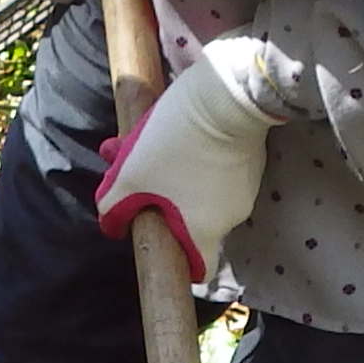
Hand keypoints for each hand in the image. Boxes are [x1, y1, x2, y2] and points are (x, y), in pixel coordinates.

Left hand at [95, 64, 274, 277]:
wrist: (228, 94)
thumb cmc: (176, 143)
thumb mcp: (131, 175)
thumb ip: (115, 206)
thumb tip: (111, 222)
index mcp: (204, 231)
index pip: (199, 269)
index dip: (178, 258)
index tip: (159, 235)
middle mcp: (231, 218)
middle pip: (193, 221)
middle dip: (162, 199)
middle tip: (136, 168)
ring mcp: (246, 187)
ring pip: (203, 190)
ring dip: (175, 172)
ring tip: (151, 139)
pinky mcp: (252, 158)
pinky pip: (218, 167)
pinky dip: (198, 155)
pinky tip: (181, 127)